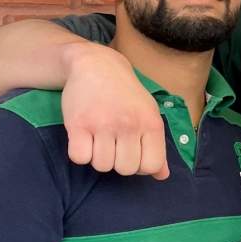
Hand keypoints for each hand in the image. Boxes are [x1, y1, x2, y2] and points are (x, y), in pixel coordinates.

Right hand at [61, 43, 168, 179]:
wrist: (97, 65)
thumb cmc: (126, 95)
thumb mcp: (149, 114)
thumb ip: (156, 146)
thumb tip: (162, 176)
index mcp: (151, 124)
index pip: (151, 166)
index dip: (141, 167)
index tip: (133, 153)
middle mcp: (130, 125)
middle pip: (126, 169)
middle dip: (119, 162)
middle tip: (114, 145)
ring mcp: (103, 124)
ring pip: (101, 166)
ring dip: (98, 158)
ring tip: (99, 139)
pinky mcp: (78, 123)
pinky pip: (79, 157)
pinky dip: (80, 154)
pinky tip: (84, 139)